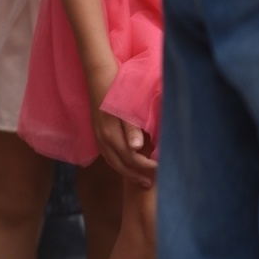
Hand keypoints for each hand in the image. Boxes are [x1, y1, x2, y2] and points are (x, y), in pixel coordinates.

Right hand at [86, 60, 156, 187]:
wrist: (99, 74)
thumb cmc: (117, 89)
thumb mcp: (126, 108)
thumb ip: (131, 129)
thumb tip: (137, 149)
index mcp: (111, 133)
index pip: (131, 158)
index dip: (146, 167)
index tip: (161, 170)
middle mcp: (102, 137)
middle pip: (119, 164)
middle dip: (135, 175)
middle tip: (150, 184)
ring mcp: (98, 134)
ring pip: (111, 160)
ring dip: (125, 171)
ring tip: (139, 178)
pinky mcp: (97, 129)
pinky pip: (106, 153)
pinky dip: (116, 162)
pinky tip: (124, 161)